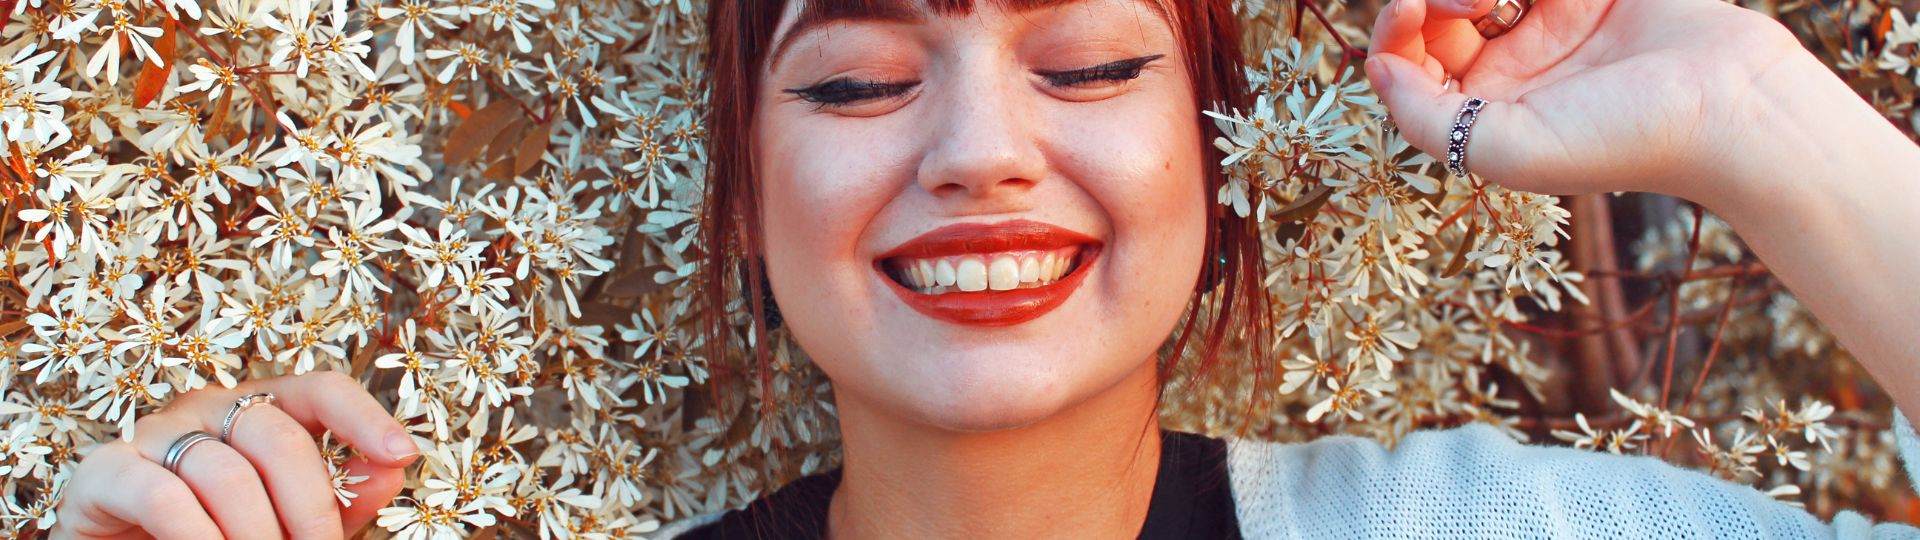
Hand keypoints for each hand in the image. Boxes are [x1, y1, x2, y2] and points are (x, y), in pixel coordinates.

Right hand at [51, 371, 419, 539]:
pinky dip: (199, 537)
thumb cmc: (216, 532)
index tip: (403, 453)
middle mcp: (209, 408)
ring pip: (227, 475)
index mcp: (261, 410)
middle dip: (311, 508)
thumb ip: (341, 495)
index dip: (364, 416)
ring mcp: (156, 433)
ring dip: (257, 534)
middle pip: (279, 437)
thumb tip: (394, 468)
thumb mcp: (290, 519)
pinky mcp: (106, 470)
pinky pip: (164, 496)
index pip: (321, 389)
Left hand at [1363, 0, 1817, 202]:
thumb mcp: (1504, 150)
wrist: (1733, 104)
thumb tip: (1375, 69)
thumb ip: (1424, 118)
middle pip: (1436, 14)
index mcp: (1483, 112)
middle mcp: (1512, 69)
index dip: (1395, 28)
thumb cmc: (1623, 140)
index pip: (1408, 61)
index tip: (1414, 8)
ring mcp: (1552, 25)